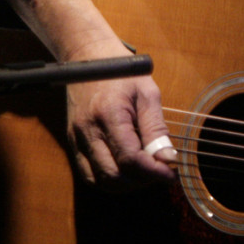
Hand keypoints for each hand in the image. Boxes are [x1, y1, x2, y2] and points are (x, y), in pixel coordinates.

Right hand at [3, 0, 177, 189]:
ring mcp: (76, 139)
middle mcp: (87, 130)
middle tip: (161, 171)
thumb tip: (167, 159)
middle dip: (141, 181)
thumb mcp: (147, 93)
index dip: (154, 172)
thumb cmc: (122, 72)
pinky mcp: (72, 143)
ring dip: (126, 184)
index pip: (130, 159)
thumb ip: (156, 128)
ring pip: (99, 181)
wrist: (89, 58)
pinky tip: (127, 169)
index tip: (172, 173)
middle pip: (113, 176)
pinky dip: (109, 179)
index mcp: (109, 114)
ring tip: (146, 171)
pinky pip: (88, 174)